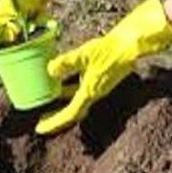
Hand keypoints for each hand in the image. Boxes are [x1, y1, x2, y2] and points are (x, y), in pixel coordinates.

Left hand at [35, 0, 171, 134]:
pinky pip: (80, 86)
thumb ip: (66, 63)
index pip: (70, 114)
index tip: (40, 129)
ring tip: (47, 98)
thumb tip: (50, 70)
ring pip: (76, 97)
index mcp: (90, 92)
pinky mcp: (100, 75)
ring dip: (62, 100)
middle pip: (73, 110)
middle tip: (42, 119)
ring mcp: (98, 84)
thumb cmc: (110, 50)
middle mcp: (94, 92)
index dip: (54, 123)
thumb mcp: (84, 55)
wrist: (131, 43)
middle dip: (57, 115)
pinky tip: (60, 77)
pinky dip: (68, 86)